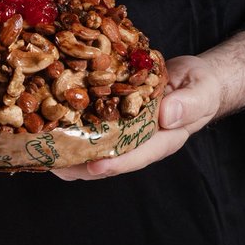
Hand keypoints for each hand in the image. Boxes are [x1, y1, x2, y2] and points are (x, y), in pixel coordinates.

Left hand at [51, 54, 221, 180]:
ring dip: (71, 149)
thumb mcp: (201, 90)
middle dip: (80, 164)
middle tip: (53, 164)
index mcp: (164, 139)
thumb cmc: (202, 86)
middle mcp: (141, 140)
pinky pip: (95, 123)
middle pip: (109, 158)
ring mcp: (127, 130)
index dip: (115, 163)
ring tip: (43, 150)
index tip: (93, 166)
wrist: (195, 78)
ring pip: (96, 146)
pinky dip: (75, 124)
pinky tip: (52, 121)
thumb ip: (188, 104)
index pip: (138, 155)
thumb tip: (166, 115)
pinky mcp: (117, 114)